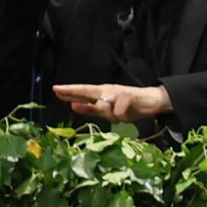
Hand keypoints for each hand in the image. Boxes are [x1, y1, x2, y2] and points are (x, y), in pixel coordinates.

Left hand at [52, 83, 167, 123]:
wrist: (151, 101)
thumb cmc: (129, 106)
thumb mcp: (108, 110)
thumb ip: (91, 108)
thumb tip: (73, 106)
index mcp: (102, 93)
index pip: (83, 92)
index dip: (69, 91)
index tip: (55, 89)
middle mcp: (107, 90)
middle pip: (88, 91)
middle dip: (73, 91)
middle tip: (58, 91)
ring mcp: (117, 92)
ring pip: (104, 106)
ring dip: (109, 114)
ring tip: (120, 116)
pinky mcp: (129, 96)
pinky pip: (119, 111)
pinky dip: (121, 116)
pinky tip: (128, 115)